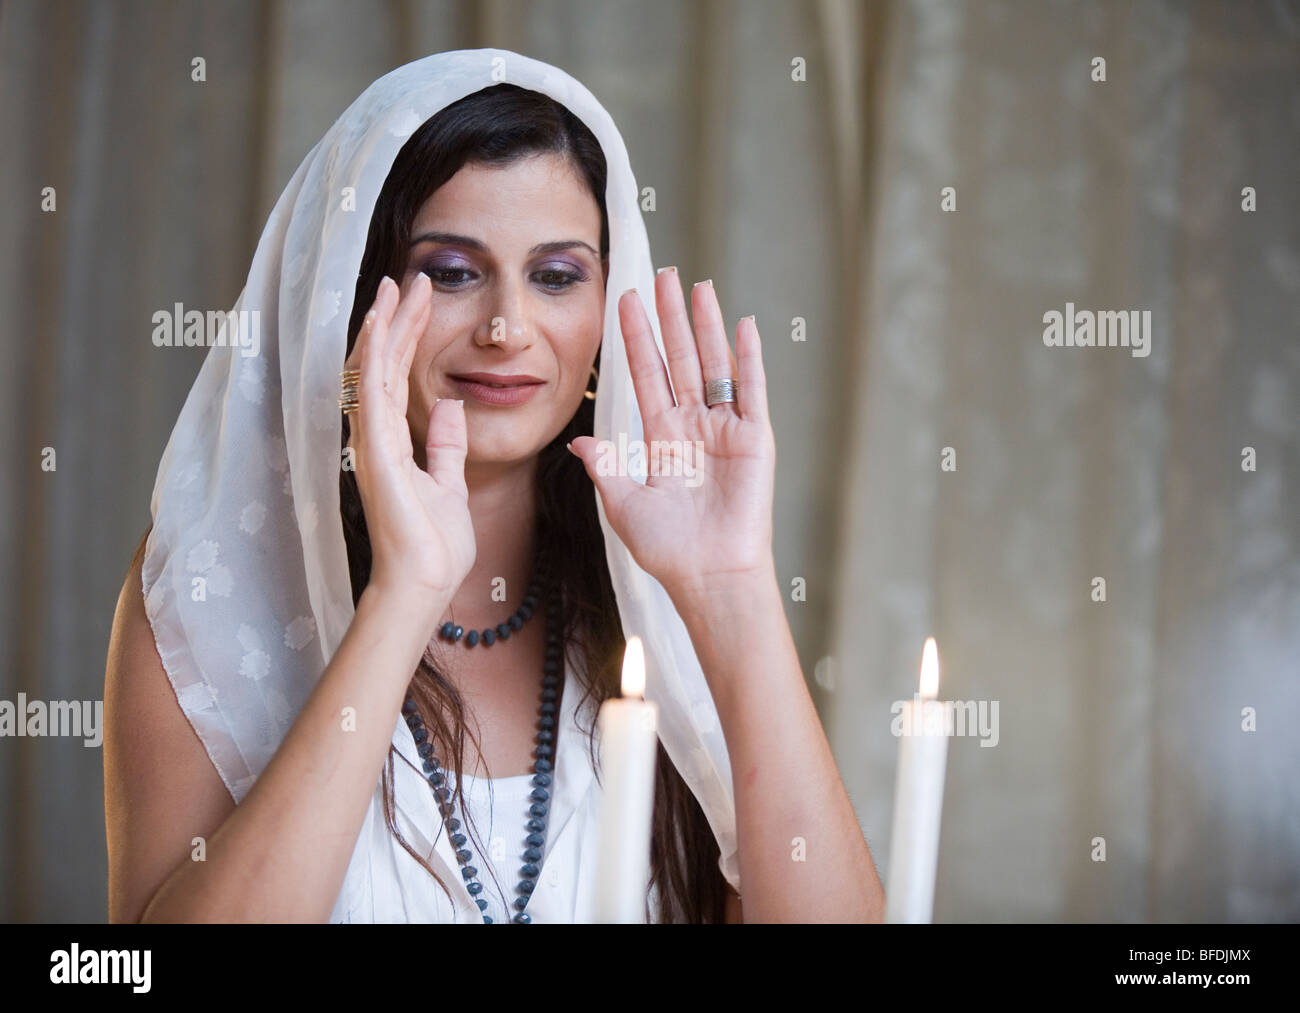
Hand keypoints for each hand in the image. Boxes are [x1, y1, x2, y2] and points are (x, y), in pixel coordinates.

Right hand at [343, 274, 475, 602]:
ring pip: (373, 371)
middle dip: (397, 320)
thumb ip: (445, 446)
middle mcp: (376, 438)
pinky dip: (373, 358)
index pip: (398, 376)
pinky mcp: (376, 454)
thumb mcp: (449, 484)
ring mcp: (372, 445)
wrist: (423, 583)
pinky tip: (379, 326)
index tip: (419, 301)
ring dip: (385, 327)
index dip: (407, 337)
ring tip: (397, 286)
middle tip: (410, 278)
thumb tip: (451, 407)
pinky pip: (372, 396)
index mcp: (394, 444)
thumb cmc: (433, 546)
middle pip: (383, 365)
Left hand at [569, 271, 775, 599]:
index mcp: (662, 438)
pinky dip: (749, 359)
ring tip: (697, 286)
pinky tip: (743, 326)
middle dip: (669, 318)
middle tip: (662, 274)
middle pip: (679, 359)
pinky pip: (751, 391)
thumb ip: (605, 466)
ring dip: (705, 325)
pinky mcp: (754, 439)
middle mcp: (693, 426)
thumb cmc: (667, 548)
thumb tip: (579, 438)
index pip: (646, 375)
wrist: (707, 574)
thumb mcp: (623, 503)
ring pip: (713, 365)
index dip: (637, 339)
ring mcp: (725, 430)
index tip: (625, 301)